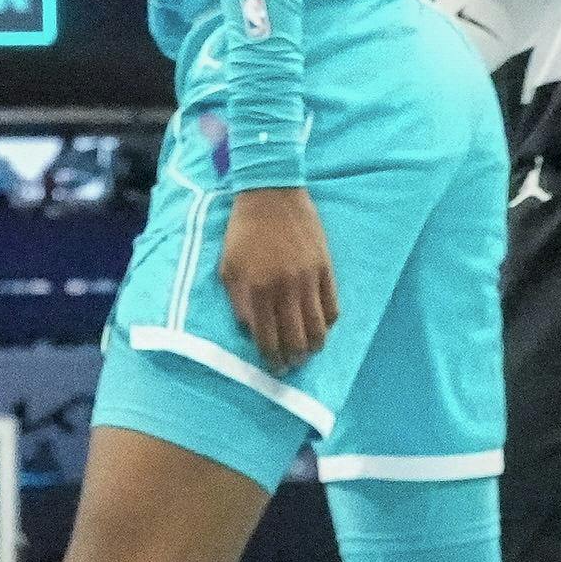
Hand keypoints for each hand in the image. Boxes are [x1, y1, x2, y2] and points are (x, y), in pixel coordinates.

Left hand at [218, 184, 338, 370]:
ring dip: (314, 347)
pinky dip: (329, 323)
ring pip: (319, 329)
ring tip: (308, 351)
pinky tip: (322, 326)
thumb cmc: (244, 231)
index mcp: (257, 290)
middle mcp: (285, 289)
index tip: (273, 368)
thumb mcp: (228, 267)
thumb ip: (237, 302)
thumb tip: (249, 330)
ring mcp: (309, 279)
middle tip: (292, 365)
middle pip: (296, 340)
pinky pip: (333, 307)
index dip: (271, 359)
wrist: (271, 193)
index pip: (268, 339)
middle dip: (294, 360)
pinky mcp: (326, 268)